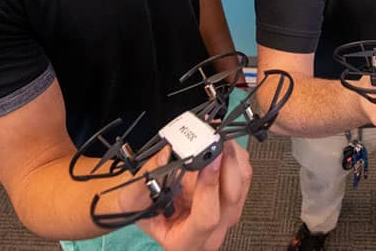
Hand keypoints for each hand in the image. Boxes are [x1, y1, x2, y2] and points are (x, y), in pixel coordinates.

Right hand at [124, 141, 252, 250]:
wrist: (145, 205)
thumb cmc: (140, 207)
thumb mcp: (132, 198)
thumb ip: (147, 179)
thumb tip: (168, 154)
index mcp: (184, 242)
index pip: (206, 219)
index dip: (209, 187)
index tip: (208, 159)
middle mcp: (210, 233)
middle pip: (232, 199)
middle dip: (226, 165)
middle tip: (215, 139)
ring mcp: (225, 216)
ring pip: (242, 184)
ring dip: (232, 156)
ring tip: (217, 135)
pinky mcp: (232, 199)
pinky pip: (243, 175)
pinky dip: (234, 155)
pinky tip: (221, 142)